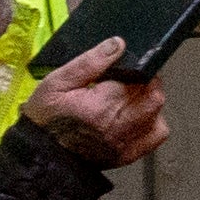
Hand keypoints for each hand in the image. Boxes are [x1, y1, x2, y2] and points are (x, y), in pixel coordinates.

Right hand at [25, 37, 170, 166]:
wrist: (42, 153)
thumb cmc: (47, 116)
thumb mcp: (58, 81)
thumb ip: (90, 62)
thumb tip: (118, 44)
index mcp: (100, 105)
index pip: (138, 79)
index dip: (137, 67)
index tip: (126, 66)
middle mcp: (117, 126)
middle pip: (153, 97)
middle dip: (147, 82)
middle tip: (130, 79)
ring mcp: (124, 143)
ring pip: (157, 115)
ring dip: (150, 101)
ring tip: (131, 97)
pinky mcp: (127, 155)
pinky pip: (156, 136)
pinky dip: (154, 122)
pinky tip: (138, 115)